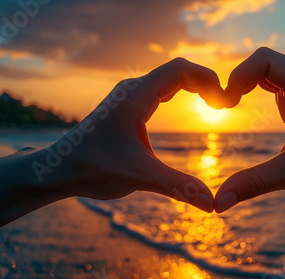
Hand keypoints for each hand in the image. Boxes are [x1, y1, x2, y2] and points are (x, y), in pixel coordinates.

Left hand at [53, 58, 223, 211]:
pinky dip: (182, 94)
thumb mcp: (140, 177)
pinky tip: (192, 107)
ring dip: (194, 87)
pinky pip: (161, 90)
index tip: (224, 102)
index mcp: (135, 97)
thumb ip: (177, 186)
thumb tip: (212, 203)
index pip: (180, 69)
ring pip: (169, 79)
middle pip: (178, 70)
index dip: (208, 80)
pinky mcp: (128, 108)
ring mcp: (129, 97)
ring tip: (214, 105)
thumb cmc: (93, 168)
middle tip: (224, 105)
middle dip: (206, 83)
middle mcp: (132, 90)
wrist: (59, 170)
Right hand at [215, 47, 284, 211]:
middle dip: (238, 80)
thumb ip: (253, 184)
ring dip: (245, 86)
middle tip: (221, 106)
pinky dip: (255, 95)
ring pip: (269, 75)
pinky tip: (243, 109)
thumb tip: (217, 202)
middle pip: (264, 64)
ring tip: (226, 106)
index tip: (224, 103)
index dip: (238, 75)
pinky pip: (276, 89)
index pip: (265, 60)